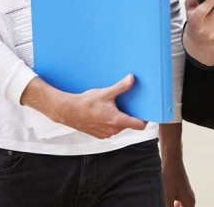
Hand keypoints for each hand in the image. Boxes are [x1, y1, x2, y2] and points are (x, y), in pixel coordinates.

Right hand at [21, 74, 146, 137]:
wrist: (67, 111)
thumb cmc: (85, 103)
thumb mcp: (105, 93)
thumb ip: (120, 87)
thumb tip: (132, 79)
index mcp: (117, 120)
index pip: (139, 126)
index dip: (144, 120)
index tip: (146, 113)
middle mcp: (112, 130)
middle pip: (129, 125)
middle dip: (129, 115)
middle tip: (128, 105)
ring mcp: (105, 134)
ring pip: (119, 127)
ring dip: (119, 119)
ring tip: (114, 108)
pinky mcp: (99, 135)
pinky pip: (110, 130)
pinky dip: (110, 123)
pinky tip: (104, 113)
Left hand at [162, 151, 194, 206]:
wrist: (172, 161)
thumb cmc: (171, 176)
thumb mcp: (168, 195)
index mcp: (189, 202)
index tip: (170, 205)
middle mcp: (190, 199)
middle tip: (167, 204)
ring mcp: (186, 194)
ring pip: (181, 206)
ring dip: (173, 206)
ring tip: (166, 201)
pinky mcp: (182, 190)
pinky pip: (178, 202)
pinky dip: (173, 203)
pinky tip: (165, 200)